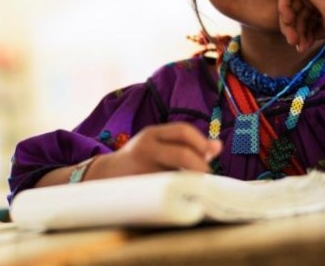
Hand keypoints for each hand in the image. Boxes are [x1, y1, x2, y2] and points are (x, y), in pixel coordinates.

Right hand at [92, 123, 221, 178]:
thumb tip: (218, 147)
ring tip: (197, 184)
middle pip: (183, 154)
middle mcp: (146, 148)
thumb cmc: (140, 158)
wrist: (106, 175)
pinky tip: (185, 193)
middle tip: (206, 175)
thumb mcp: (158, 144)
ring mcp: (142, 168)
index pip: (183, 131)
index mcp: (151, 134)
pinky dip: (182, 191)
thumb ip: (185, 144)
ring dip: (193, 180)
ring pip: (178, 174)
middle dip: (201, 166)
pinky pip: (169, 189)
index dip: (201, 142)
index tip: (210, 155)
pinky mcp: (141, 187)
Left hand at [277, 0, 324, 50]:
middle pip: (293, 10)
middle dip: (292, 29)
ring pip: (289, 5)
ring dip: (289, 25)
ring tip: (295, 40)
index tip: (300, 45)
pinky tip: (290, 20)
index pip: (299, 14)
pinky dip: (284, 8)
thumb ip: (305, 30)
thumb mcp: (319, 27)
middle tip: (294, 43)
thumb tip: (293, 42)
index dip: (298, 31)